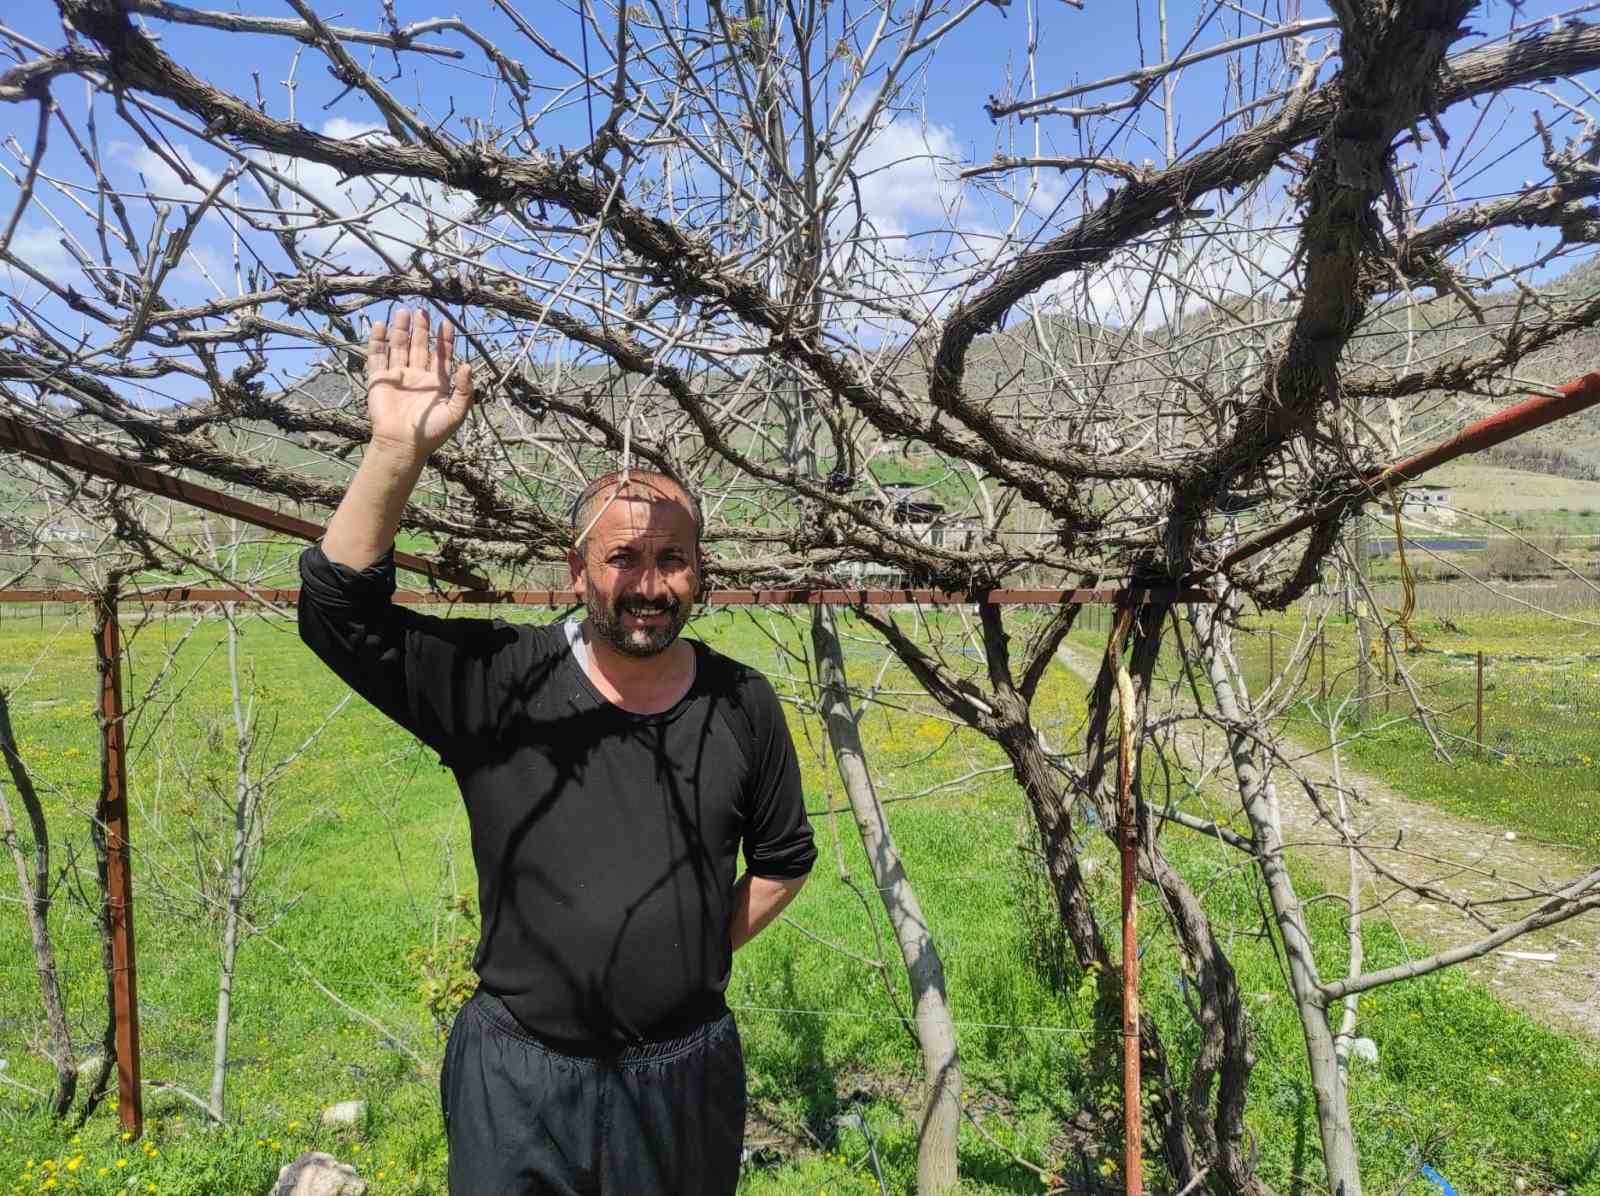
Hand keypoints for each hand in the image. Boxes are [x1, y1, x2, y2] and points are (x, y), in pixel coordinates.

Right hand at [365, 307, 473, 460]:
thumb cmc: (431, 432)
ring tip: (404, 311)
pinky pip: (377, 357)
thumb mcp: (456, 412)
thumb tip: (468, 366)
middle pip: (420, 346)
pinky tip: (380, 326)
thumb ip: (465, 390)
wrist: (403, 444)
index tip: (446, 323)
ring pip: (400, 347)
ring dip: (402, 330)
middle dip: (422, 329)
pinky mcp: (379, 380)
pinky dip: (378, 341)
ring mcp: (398, 377)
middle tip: (423, 310)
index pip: (441, 356)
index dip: (444, 340)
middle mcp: (417, 377)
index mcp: (436, 383)